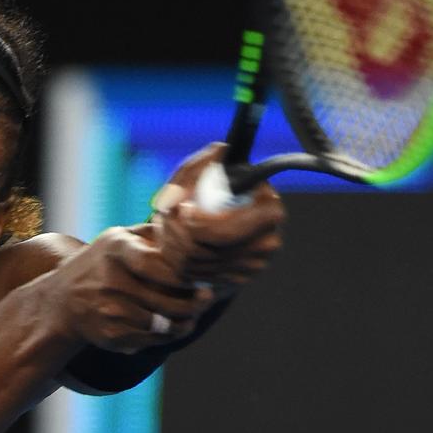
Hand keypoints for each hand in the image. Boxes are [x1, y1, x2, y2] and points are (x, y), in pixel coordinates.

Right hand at [28, 226, 210, 354]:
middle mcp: (108, 280)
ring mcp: (108, 310)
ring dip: (184, 322)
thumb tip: (190, 227)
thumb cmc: (100, 264)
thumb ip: (151, 233)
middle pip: (164, 299)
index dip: (182, 275)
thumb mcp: (116, 239)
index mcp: (114, 249)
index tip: (199, 277)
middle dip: (192, 302)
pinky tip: (175, 327)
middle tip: (207, 298)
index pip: (154, 264)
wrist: (61, 301)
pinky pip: (150, 340)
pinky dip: (167, 336)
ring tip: (194, 315)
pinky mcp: (110, 335)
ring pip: (161, 324)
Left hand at [150, 143, 285, 287]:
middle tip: (164, 217)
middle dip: (176, 233)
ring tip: (166, 225)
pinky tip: (174, 242)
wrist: (217, 218)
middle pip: (206, 251)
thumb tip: (217, 152)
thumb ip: (201, 165)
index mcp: (269, 211)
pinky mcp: (235, 281)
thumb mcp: (203, 173)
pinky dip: (177, 260)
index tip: (182, 211)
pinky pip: (196, 276)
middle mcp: (267, 242)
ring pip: (196, 265)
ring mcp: (252, 266)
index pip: (225, 231)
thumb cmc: (211, 190)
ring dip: (172, 244)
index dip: (197, 225)